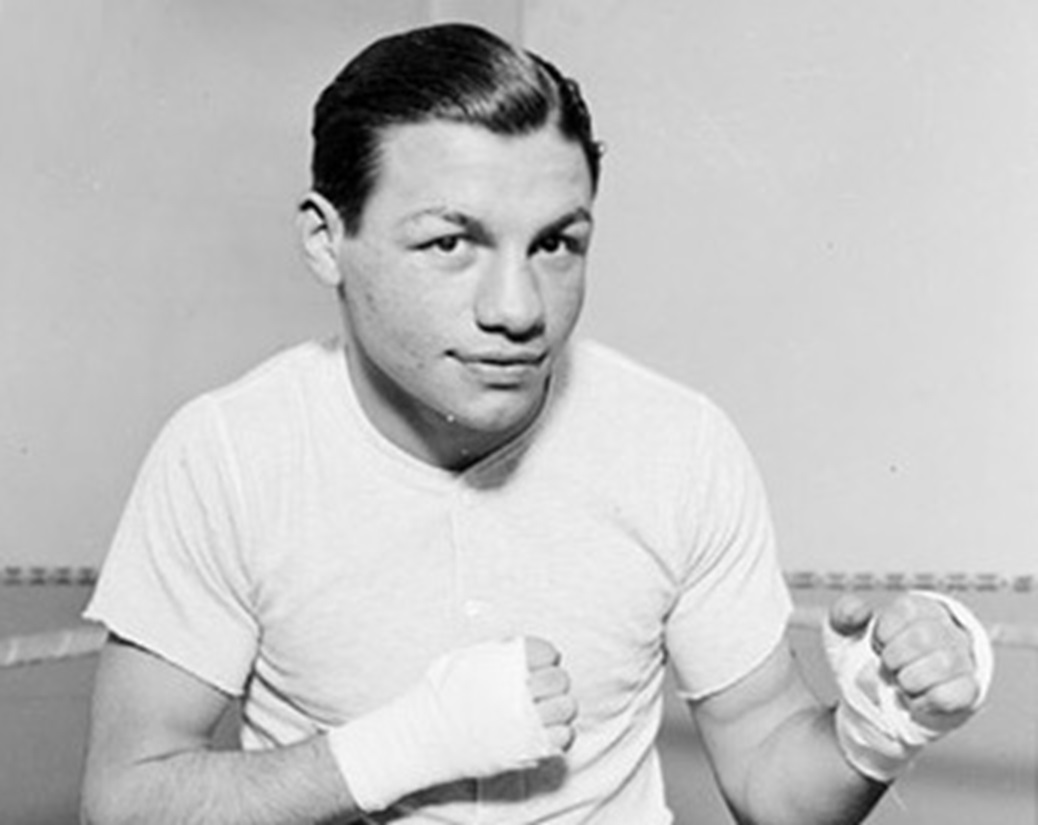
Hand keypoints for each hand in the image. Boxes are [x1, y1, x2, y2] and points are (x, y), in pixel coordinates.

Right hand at [328, 636, 572, 811]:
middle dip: (554, 683)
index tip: (536, 668)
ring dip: (560, 708)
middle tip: (540, 691)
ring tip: (543, 711)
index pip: (548, 652)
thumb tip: (524, 649)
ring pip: (567, 708)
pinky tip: (543, 731)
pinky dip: (559, 733)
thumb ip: (500, 651)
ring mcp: (524, 721)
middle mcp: (517, 690)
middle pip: (560, 679)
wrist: (422, 737)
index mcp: (504, 663)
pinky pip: (564, 737)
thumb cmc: (441, 695)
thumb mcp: (467, 658)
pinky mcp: (526, 749)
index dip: (546, 659)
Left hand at [828, 593, 980, 733]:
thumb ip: (845, 613)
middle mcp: (947, 629)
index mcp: (919, 608)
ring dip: (909, 679)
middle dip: (894, 657)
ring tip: (901, 681)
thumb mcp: (847, 631)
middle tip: (888, 666)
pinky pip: (953, 695)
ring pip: (942, 664)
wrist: (878, 697)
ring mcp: (961, 660)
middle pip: (924, 637)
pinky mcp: (966, 691)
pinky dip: (925, 701)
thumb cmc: (865, 656)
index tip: (877, 644)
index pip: (907, 609)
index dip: (883, 632)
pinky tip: (915, 698)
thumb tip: (859, 611)